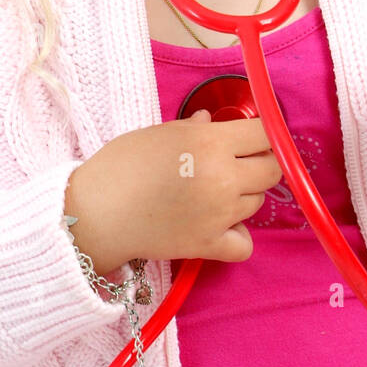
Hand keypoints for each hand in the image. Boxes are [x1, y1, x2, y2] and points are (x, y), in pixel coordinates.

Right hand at [66, 110, 280, 270]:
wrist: (95, 212)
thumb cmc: (121, 165)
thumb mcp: (158, 134)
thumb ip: (192, 127)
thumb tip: (210, 120)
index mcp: (210, 142)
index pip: (265, 134)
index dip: (262, 134)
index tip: (251, 138)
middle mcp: (223, 177)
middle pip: (271, 170)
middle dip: (260, 163)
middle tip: (237, 163)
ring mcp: (219, 214)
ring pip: (258, 202)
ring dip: (244, 195)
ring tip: (214, 192)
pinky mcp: (209, 245)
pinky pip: (245, 244)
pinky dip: (238, 236)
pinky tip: (222, 226)